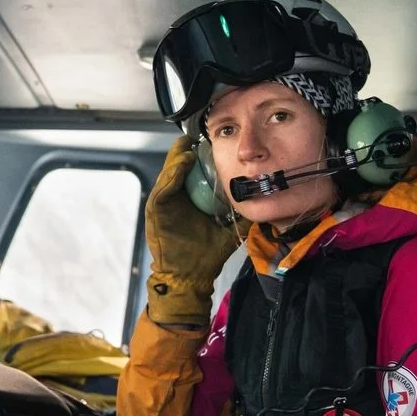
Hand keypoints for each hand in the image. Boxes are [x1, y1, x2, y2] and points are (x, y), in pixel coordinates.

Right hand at [143, 138, 242, 327]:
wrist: (189, 279)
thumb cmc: (205, 256)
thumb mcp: (228, 230)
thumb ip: (240, 215)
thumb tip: (261, 202)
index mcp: (187, 200)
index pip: (191, 172)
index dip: (201, 156)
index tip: (213, 143)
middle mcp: (173, 198)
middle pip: (179, 167)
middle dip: (188, 150)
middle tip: (202, 136)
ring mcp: (162, 203)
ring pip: (170, 172)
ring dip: (179, 156)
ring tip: (191, 143)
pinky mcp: (155, 209)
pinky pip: (164, 186)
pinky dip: (173, 172)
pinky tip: (184, 161)